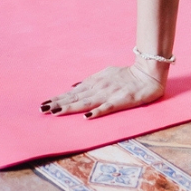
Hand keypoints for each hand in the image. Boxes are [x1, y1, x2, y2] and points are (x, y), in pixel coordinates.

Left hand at [40, 61, 168, 116]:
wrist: (148, 73)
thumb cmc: (127, 75)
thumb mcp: (105, 74)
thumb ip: (90, 81)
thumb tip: (73, 87)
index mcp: (95, 82)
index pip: (73, 92)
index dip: (58, 98)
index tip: (44, 104)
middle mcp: (99, 88)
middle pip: (75, 97)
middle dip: (58, 103)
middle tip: (43, 110)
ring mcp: (109, 94)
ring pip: (86, 102)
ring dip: (70, 107)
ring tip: (56, 112)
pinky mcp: (121, 100)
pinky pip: (107, 107)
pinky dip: (97, 112)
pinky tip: (87, 117)